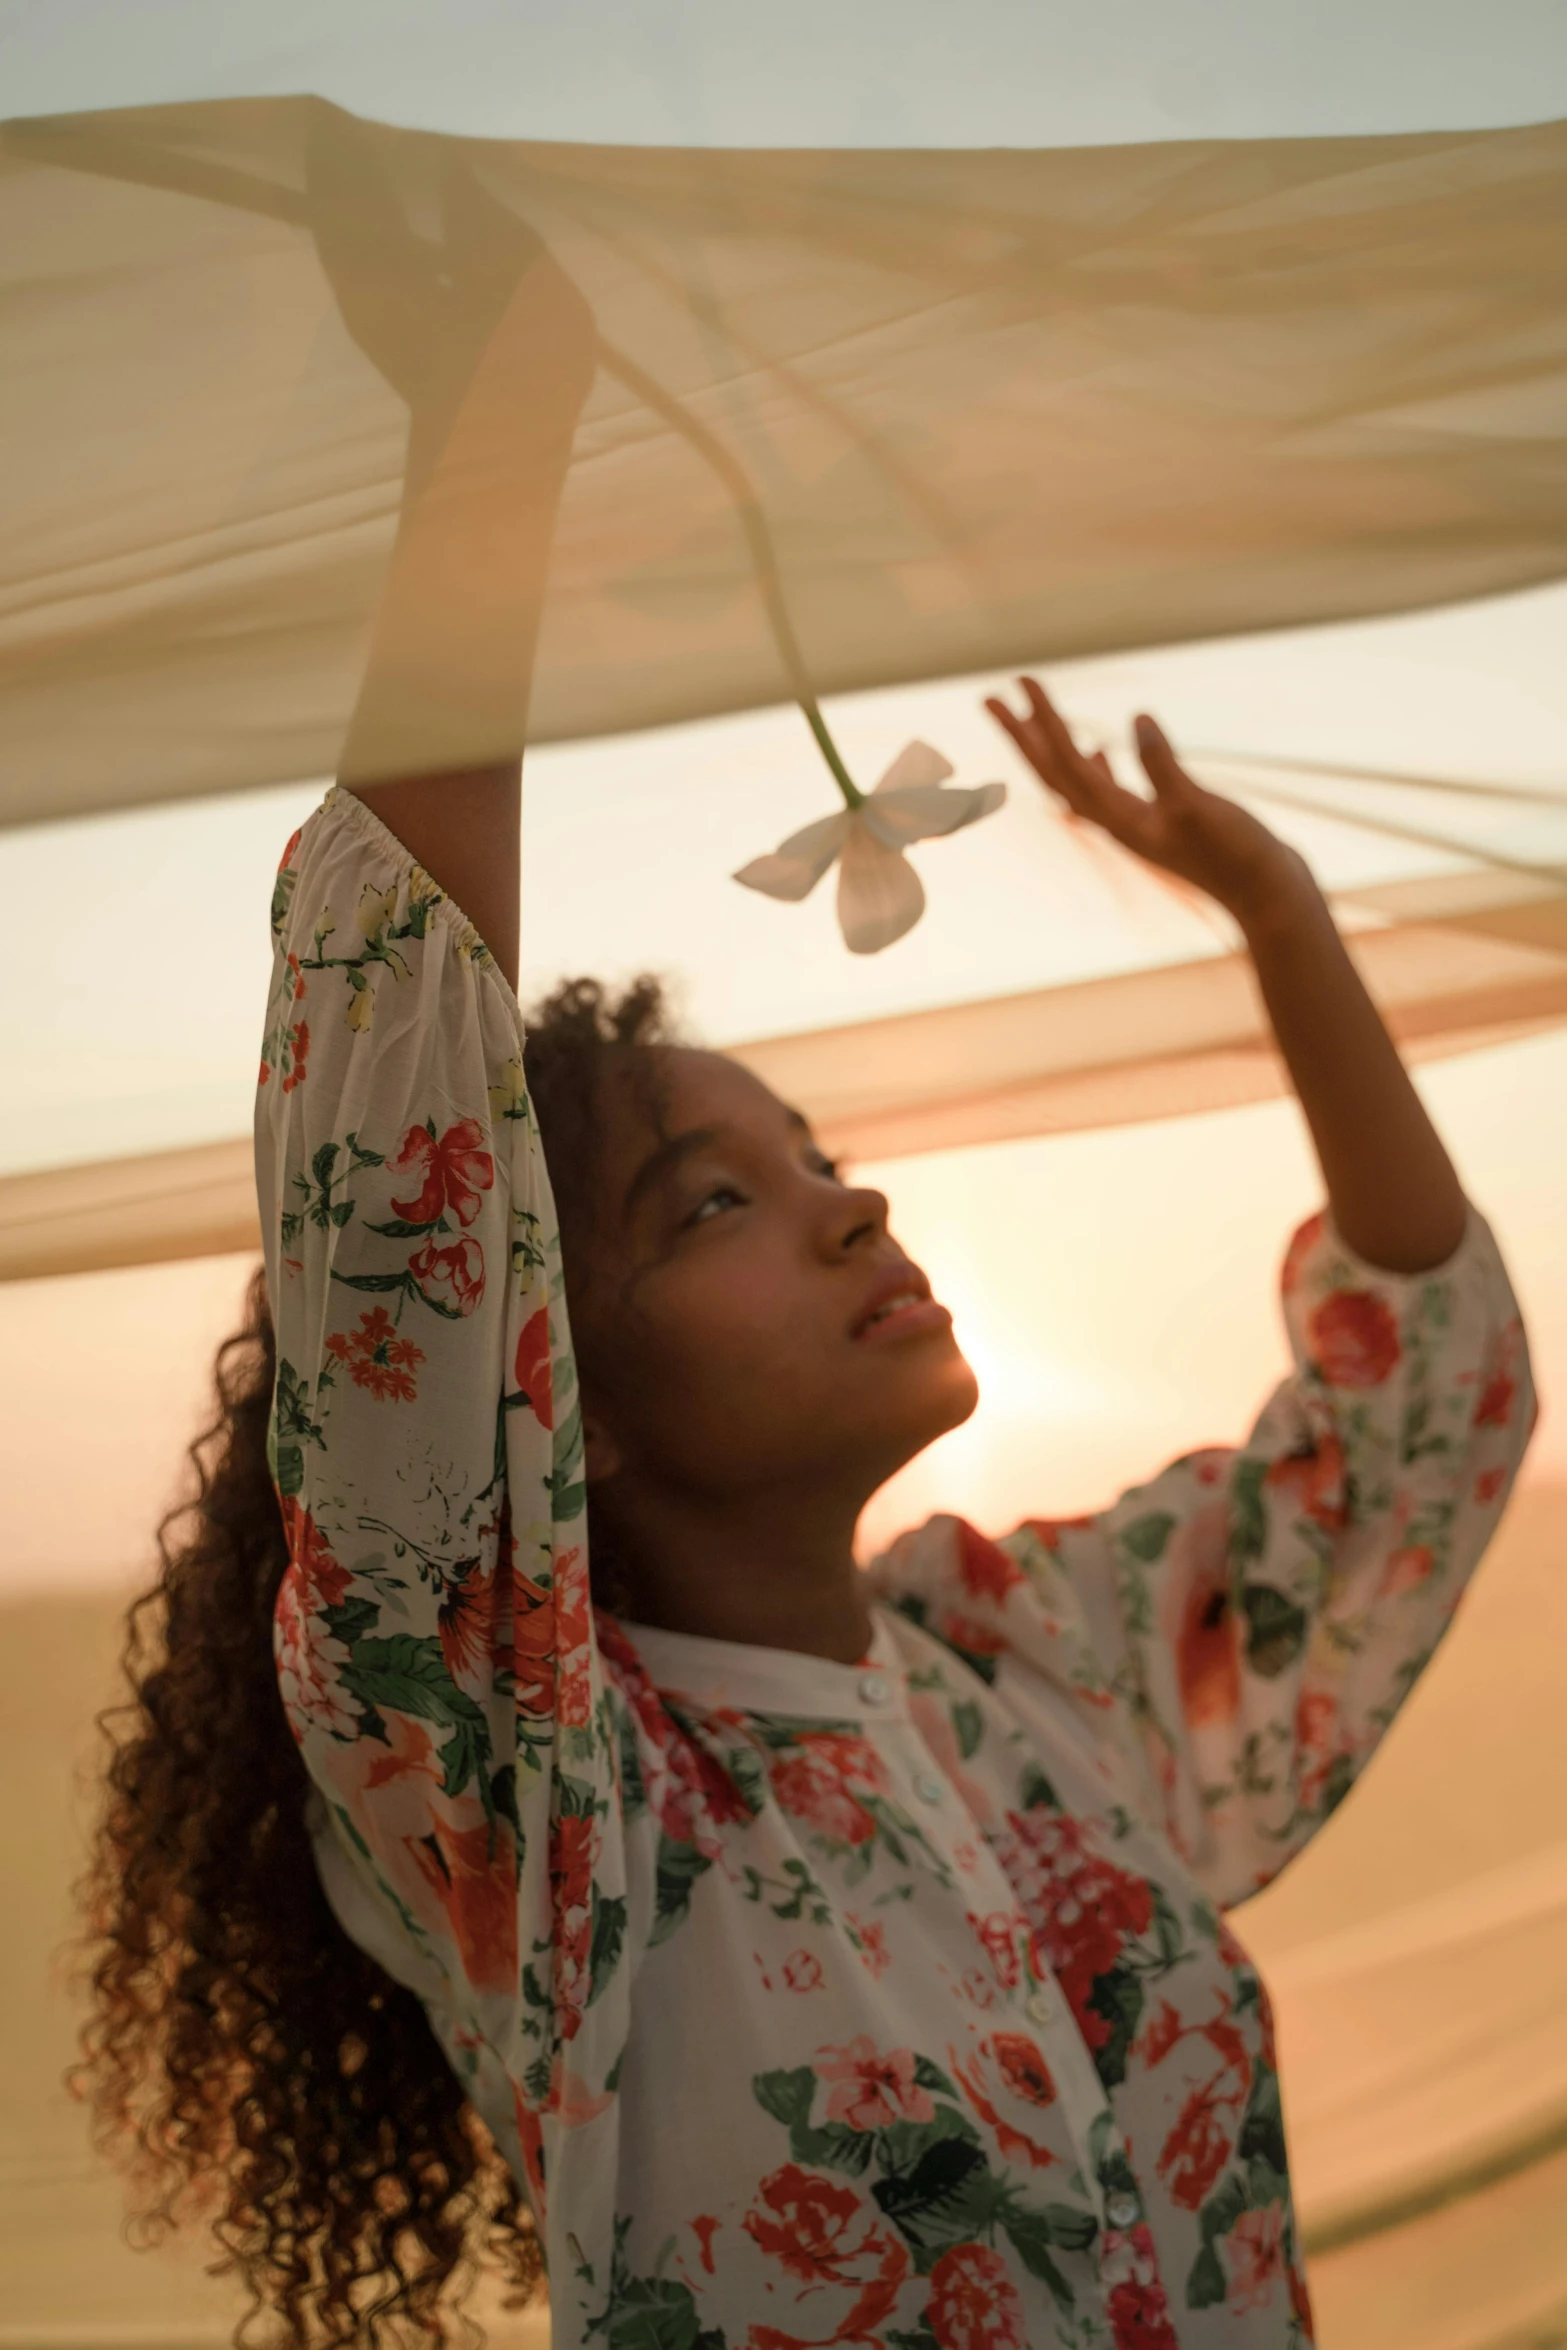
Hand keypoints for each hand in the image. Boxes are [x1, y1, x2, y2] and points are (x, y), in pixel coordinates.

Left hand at [985, 676, 1314, 930]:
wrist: (1268, 897)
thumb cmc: (1236, 855)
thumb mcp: (1197, 805)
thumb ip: (1163, 764)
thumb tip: (1136, 718)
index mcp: (1118, 819)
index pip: (1066, 763)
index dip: (1042, 721)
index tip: (1020, 683)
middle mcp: (1116, 823)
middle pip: (1054, 774)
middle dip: (1023, 736)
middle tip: (991, 698)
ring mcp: (1135, 824)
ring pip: (1078, 780)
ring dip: (1053, 746)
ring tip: (1033, 715)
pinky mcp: (1158, 823)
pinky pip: (1111, 790)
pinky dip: (1096, 765)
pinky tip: (1099, 748)